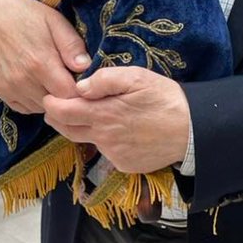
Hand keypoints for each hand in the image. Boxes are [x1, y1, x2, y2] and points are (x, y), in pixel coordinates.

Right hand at [0, 0, 89, 113]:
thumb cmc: (29, 17)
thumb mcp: (56, 22)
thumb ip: (72, 45)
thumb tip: (85, 67)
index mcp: (41, 63)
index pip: (69, 95)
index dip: (81, 91)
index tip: (84, 82)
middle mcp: (23, 80)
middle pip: (56, 104)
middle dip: (67, 96)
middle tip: (69, 79)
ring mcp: (10, 88)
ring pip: (41, 108)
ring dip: (51, 98)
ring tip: (52, 79)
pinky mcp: (1, 92)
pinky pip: (26, 108)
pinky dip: (35, 101)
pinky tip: (38, 83)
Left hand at [43, 67, 189, 174]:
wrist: (192, 130)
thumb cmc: (165, 98)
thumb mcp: (137, 78)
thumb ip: (104, 80)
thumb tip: (79, 87)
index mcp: (102, 115)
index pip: (61, 113)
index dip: (50, 104)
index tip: (49, 97)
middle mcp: (103, 139)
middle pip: (66, 130)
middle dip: (58, 118)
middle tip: (59, 106)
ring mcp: (113, 155)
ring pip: (87, 141)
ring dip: (83, 129)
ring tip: (93, 115)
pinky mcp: (125, 165)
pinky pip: (106, 152)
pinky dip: (106, 141)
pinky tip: (120, 131)